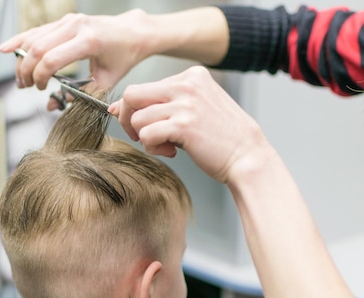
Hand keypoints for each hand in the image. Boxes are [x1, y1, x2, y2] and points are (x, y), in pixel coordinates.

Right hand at [0, 9, 151, 90]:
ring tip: (21, 79)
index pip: (52, 59)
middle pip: (38, 48)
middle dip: (26, 70)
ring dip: (22, 59)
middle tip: (25, 87)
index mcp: (88, 41)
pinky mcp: (63, 20)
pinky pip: (37, 30)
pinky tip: (6, 50)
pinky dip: (20, 40)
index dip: (40, 77)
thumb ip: (80, 95)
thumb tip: (52, 106)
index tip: (40, 90)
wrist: (131, 32)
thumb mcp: (106, 81)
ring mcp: (68, 20)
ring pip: (34, 38)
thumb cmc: (122, 57)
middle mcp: (75, 26)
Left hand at [109, 66, 271, 183]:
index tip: (140, 125)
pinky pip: (147, 135)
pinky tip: (171, 152)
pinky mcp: (183, 125)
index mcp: (191, 76)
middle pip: (132, 95)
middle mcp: (187, 84)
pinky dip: (153, 148)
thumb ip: (163, 104)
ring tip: (166, 146)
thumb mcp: (194, 109)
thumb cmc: (221, 137)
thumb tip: (116, 108)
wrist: (247, 156)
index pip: (144, 86)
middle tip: (141, 136)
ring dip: (145, 138)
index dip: (134, 109)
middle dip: (128, 119)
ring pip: (138, 118)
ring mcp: (185, 104)